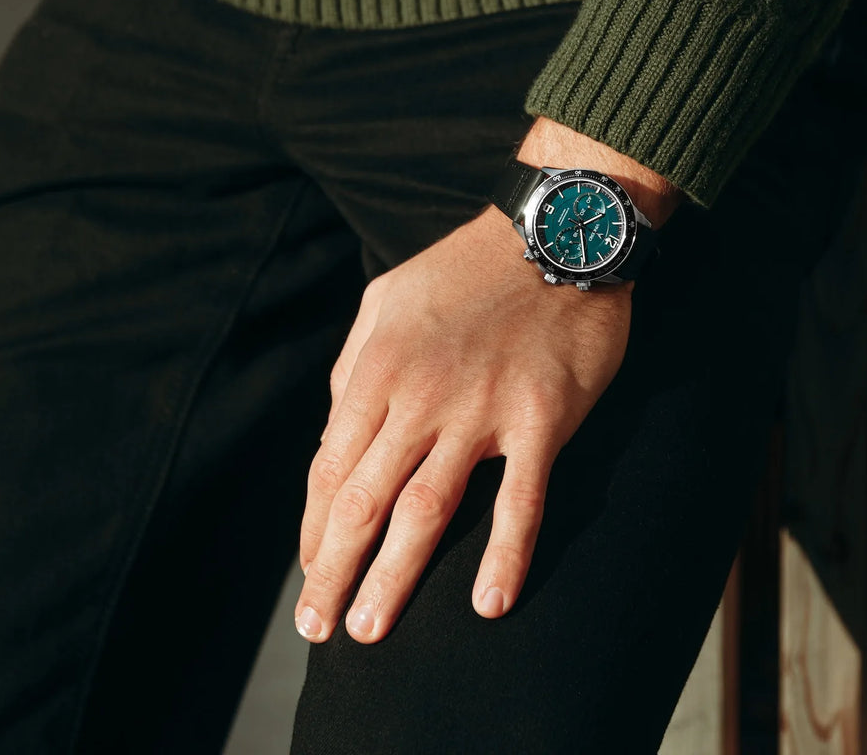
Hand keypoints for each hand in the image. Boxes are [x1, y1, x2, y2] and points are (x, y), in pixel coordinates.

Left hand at [294, 202, 633, 644]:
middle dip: (334, 572)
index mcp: (377, 368)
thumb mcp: (385, 298)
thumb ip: (354, 364)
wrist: (553, 234)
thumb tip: (337, 427)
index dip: (315, 531)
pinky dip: (505, 556)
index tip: (312, 571)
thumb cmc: (466, 267)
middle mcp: (420, 396)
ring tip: (369, 633)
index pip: (330, 469)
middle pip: (363, 503)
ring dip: (392, 579)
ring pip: (425, 512)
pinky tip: (490, 605)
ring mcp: (481, 411)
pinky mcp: (540, 419)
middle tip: (320, 630)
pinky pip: (519, 501)